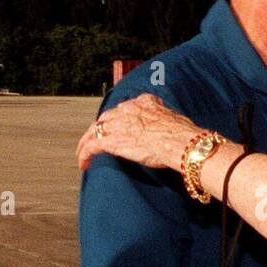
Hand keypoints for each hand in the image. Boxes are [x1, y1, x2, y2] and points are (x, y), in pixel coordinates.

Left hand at [76, 93, 201, 171]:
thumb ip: (165, 120)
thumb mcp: (174, 119)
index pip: (124, 108)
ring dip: (87, 142)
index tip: (115, 126)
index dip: (117, 118)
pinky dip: (85, 154)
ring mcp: (119, 124)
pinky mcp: (113, 141)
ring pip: (95, 131)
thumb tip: (168, 128)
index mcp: (143, 102)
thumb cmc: (183, 136)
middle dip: (99, 129)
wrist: (182, 143)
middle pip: (106, 118)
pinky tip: (83, 163)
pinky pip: (92, 146)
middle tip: (95, 140)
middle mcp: (128, 110)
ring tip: (83, 154)